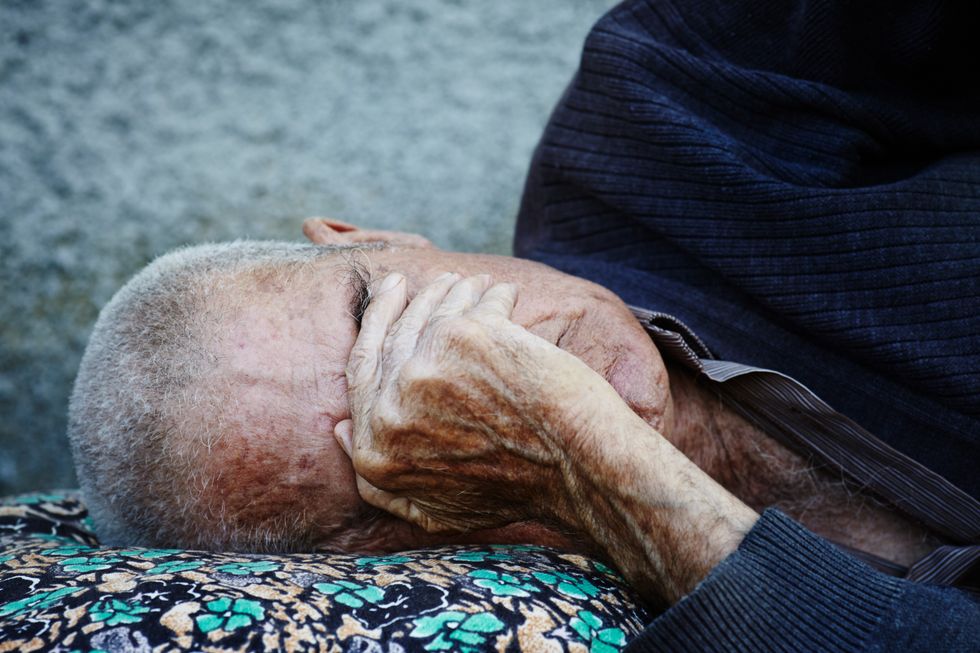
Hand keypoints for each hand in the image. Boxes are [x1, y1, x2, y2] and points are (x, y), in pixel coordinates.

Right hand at [337, 271, 758, 606]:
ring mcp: (421, 371)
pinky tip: (501, 292)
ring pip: (431, 312)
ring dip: (450, 292)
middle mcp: (388, 411)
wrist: (577, 471)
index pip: (359, 373)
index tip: (386, 302)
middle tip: (409, 280)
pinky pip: (473, 301)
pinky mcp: (460, 338)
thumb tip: (340, 429)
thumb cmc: (518, 491)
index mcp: (374, 452)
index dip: (371, 330)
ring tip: (468, 285)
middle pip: (389, 335)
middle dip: (397, 300)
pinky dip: (490, 294)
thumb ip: (380, 482)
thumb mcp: (434, 510)